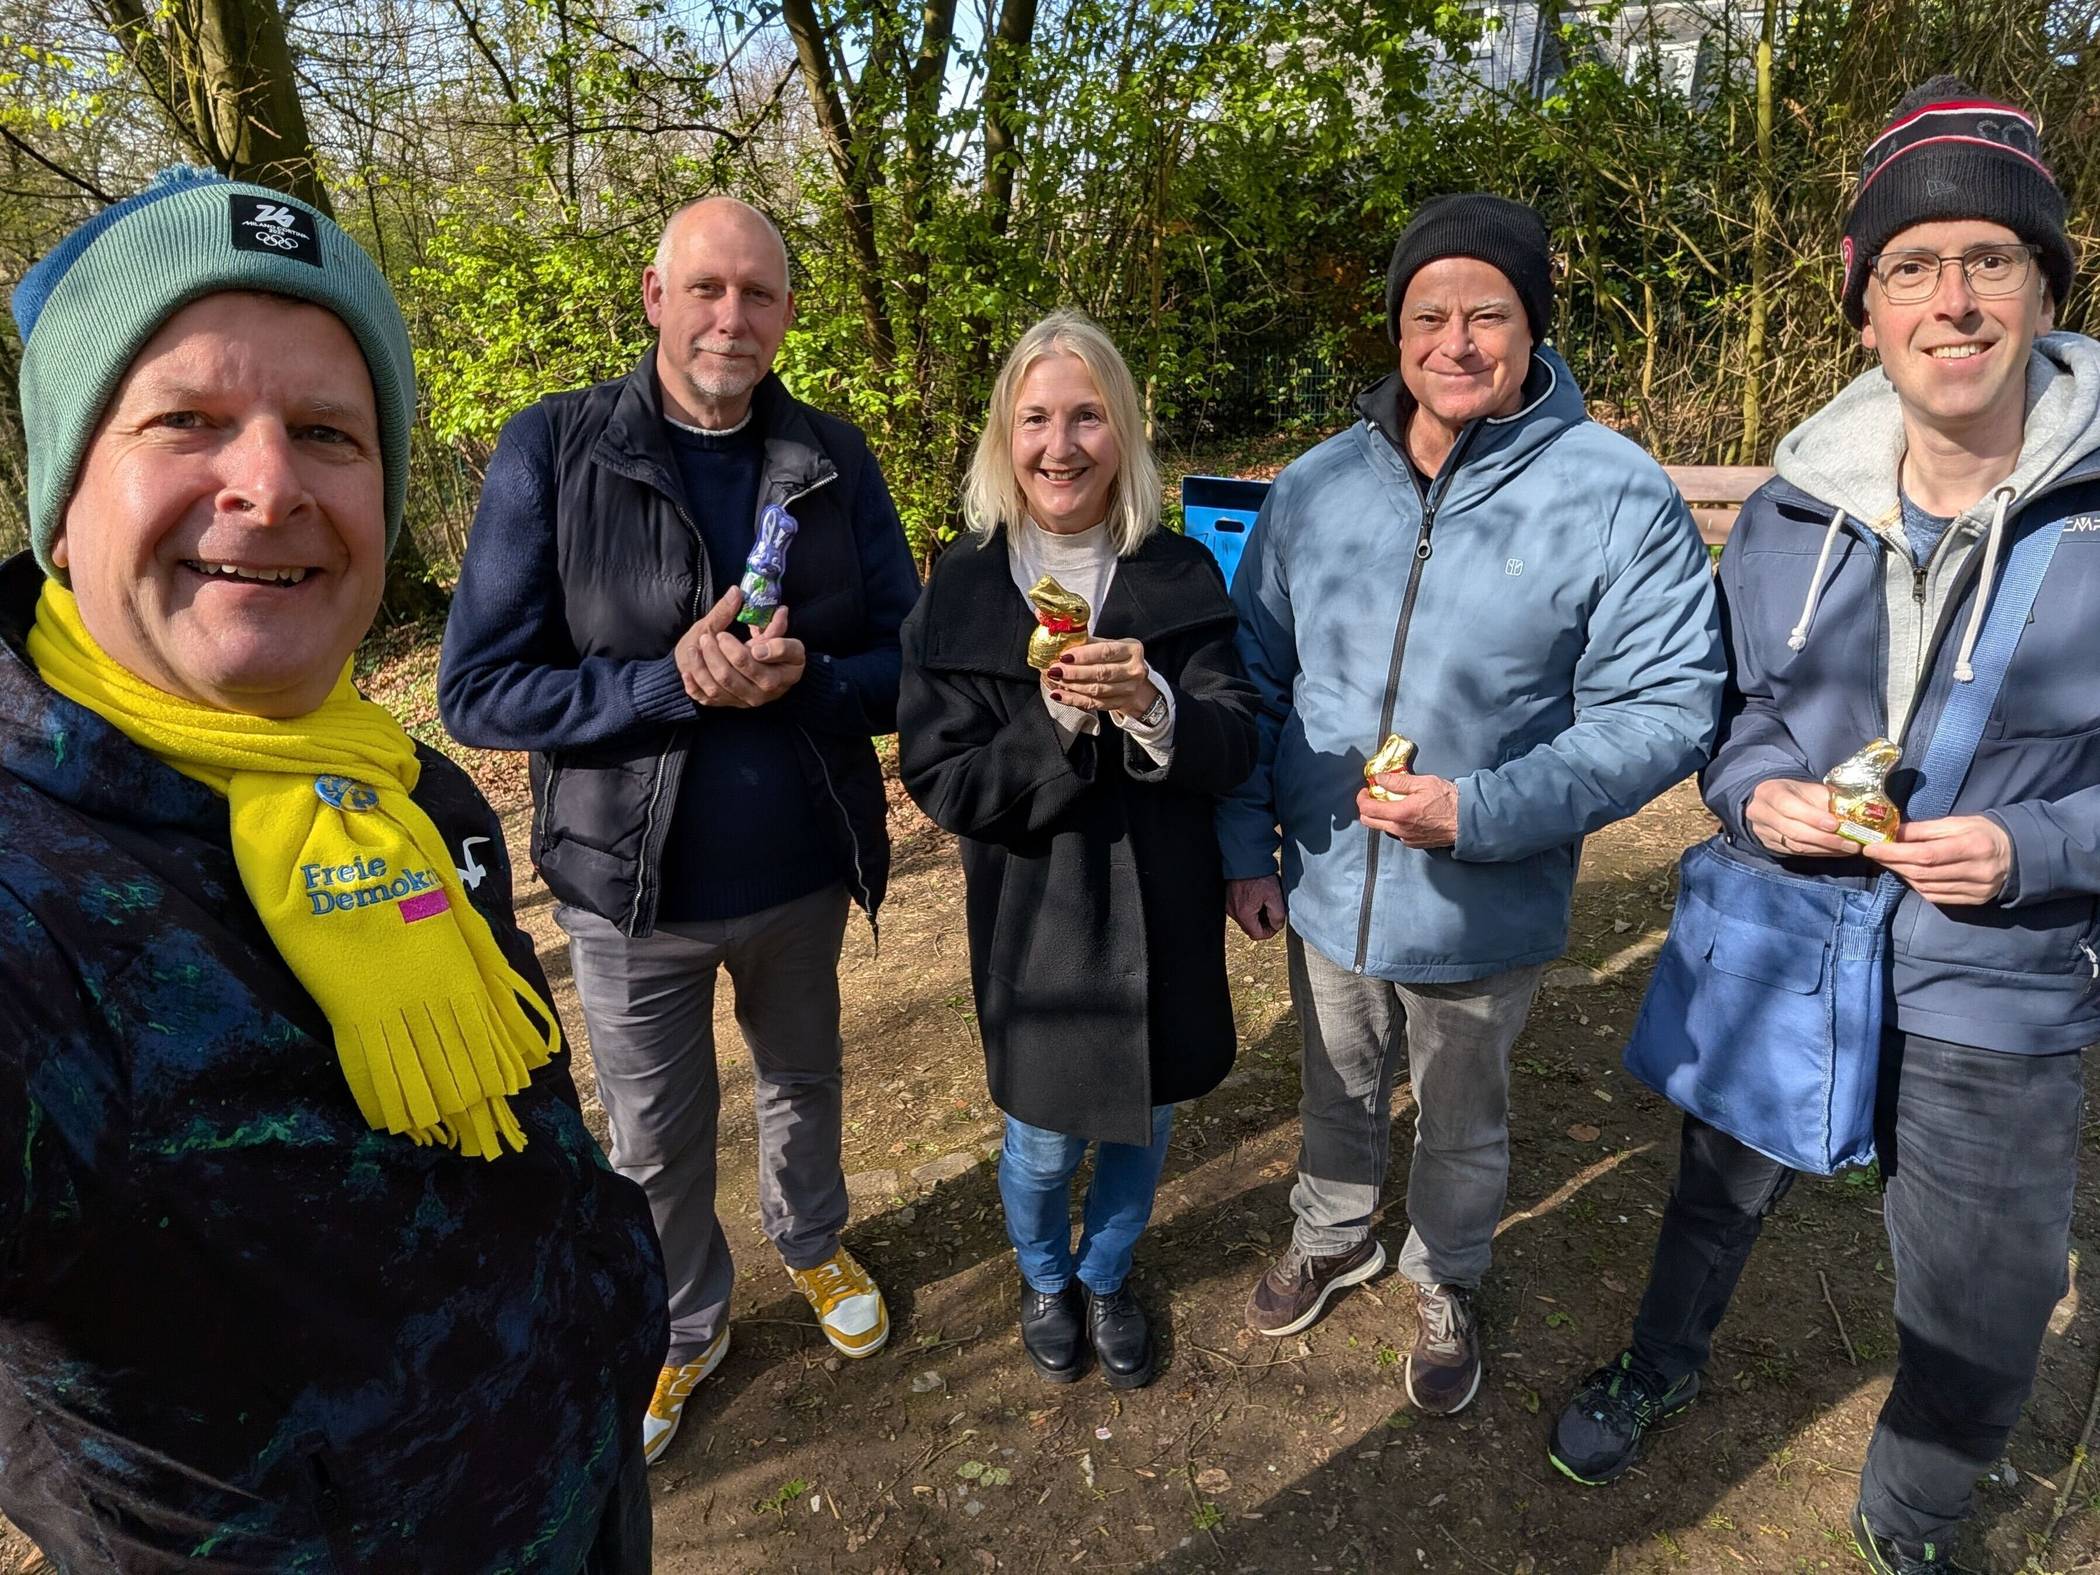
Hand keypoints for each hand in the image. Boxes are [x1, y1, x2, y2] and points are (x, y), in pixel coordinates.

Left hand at [675, 588, 803, 707]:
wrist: (716, 668)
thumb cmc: (731, 643)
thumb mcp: (737, 626)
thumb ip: (736, 612)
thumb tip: (736, 592)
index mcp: (786, 663)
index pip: (787, 653)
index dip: (774, 649)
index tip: (755, 644)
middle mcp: (772, 686)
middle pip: (752, 670)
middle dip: (731, 653)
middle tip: (716, 637)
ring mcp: (749, 698)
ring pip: (727, 683)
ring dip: (708, 663)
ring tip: (697, 646)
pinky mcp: (728, 704)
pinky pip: (710, 696)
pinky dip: (696, 683)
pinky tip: (688, 671)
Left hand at [1047, 639, 1157, 718]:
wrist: (1134, 680)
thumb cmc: (1117, 659)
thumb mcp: (1109, 645)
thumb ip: (1088, 642)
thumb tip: (1061, 637)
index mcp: (1131, 650)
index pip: (1106, 652)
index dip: (1084, 655)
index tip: (1064, 656)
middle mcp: (1134, 670)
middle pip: (1102, 673)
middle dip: (1075, 672)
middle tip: (1055, 670)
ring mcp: (1129, 689)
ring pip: (1097, 690)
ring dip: (1072, 686)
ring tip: (1054, 681)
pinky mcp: (1120, 703)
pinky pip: (1094, 704)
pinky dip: (1074, 700)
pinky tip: (1060, 695)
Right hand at [1227, 875, 1286, 940]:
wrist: (1246, 859)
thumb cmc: (1258, 875)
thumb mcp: (1275, 896)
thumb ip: (1277, 915)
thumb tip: (1277, 925)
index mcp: (1244, 914)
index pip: (1257, 934)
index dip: (1269, 933)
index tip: (1276, 924)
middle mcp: (1234, 912)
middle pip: (1250, 928)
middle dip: (1263, 924)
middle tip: (1273, 913)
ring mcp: (1229, 905)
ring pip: (1245, 919)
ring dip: (1256, 916)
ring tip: (1266, 902)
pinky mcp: (1228, 898)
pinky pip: (1240, 910)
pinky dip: (1250, 908)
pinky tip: (1257, 897)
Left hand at [1356, 773, 1458, 848]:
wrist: (1468, 821)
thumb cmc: (1449, 800)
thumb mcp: (1424, 783)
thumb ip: (1398, 781)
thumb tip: (1379, 778)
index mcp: (1400, 813)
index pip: (1367, 809)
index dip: (1362, 798)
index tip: (1365, 790)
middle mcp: (1400, 829)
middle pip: (1369, 822)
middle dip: (1367, 808)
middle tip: (1374, 796)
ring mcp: (1407, 838)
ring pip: (1383, 828)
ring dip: (1381, 816)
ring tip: (1392, 803)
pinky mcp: (1414, 844)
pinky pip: (1396, 833)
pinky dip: (1394, 823)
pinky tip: (1405, 814)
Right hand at [1745, 778, 1856, 858]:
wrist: (1772, 802)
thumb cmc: (1795, 793)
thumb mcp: (1808, 788)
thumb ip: (1825, 799)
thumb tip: (1852, 814)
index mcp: (1769, 792)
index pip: (1788, 805)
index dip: (1812, 816)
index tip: (1835, 824)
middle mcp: (1761, 812)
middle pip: (1793, 830)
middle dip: (1825, 839)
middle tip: (1850, 843)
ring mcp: (1763, 832)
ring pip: (1796, 845)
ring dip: (1825, 849)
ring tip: (1849, 848)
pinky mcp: (1770, 845)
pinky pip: (1797, 853)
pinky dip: (1820, 853)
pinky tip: (1837, 851)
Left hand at [1862, 815, 2012, 905]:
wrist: (2016, 854)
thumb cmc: (1983, 833)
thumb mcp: (1957, 823)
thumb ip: (1924, 830)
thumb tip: (1892, 834)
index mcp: (1973, 846)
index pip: (1926, 854)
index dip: (1894, 853)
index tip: (1871, 848)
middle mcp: (1976, 872)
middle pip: (1923, 873)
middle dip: (1894, 863)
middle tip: (1876, 853)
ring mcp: (1976, 890)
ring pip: (1926, 887)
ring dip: (1903, 875)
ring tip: (1891, 862)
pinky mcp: (1974, 900)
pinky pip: (1936, 897)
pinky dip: (1918, 886)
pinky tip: (1911, 875)